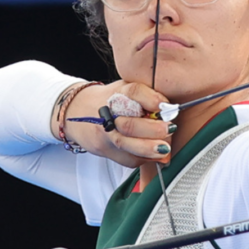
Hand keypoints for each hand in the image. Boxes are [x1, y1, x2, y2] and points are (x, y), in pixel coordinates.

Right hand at [58, 81, 174, 167]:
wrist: (78, 113)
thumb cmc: (111, 101)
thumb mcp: (128, 89)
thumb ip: (148, 97)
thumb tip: (170, 110)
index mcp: (118, 93)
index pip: (134, 92)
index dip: (152, 99)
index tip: (166, 106)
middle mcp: (108, 113)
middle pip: (130, 124)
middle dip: (153, 130)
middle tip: (170, 129)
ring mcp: (104, 134)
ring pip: (126, 145)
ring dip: (149, 149)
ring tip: (165, 148)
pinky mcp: (103, 150)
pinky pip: (127, 159)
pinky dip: (144, 158)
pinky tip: (155, 155)